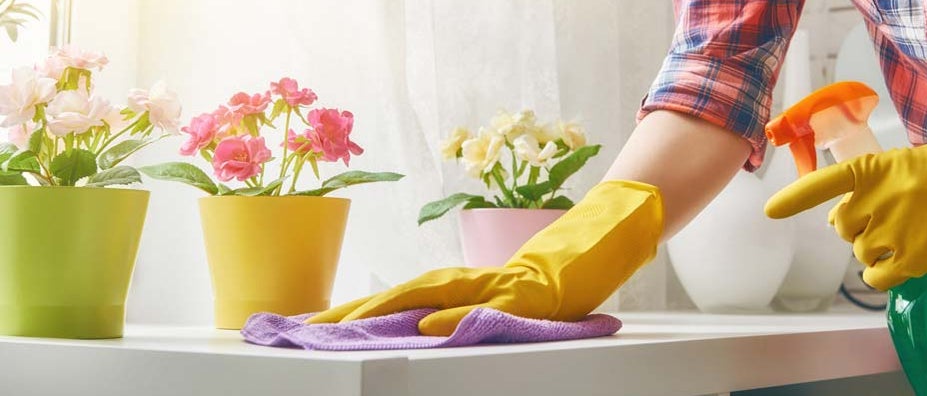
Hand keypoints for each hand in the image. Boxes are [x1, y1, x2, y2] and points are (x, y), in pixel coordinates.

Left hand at [306, 180, 663, 335]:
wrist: (587, 254)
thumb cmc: (538, 282)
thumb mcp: (490, 302)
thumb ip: (454, 311)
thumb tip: (414, 325)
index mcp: (453, 285)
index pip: (395, 296)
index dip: (354, 308)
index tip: (313, 324)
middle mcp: (464, 281)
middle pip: (399, 293)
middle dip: (353, 310)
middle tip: (310, 326)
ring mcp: (491, 285)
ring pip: (429, 295)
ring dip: (386, 308)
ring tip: (347, 323)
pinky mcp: (520, 293)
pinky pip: (481, 307)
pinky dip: (452, 314)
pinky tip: (426, 324)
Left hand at [766, 66, 926, 289]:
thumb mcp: (904, 164)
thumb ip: (871, 186)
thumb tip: (841, 220)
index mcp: (873, 168)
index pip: (824, 184)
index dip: (795, 200)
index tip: (770, 212)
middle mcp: (878, 198)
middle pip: (842, 227)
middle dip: (857, 227)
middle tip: (889, 219)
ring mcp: (896, 227)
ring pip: (860, 251)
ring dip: (875, 250)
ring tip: (907, 234)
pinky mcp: (917, 254)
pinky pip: (879, 276)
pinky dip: (881, 274)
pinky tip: (897, 265)